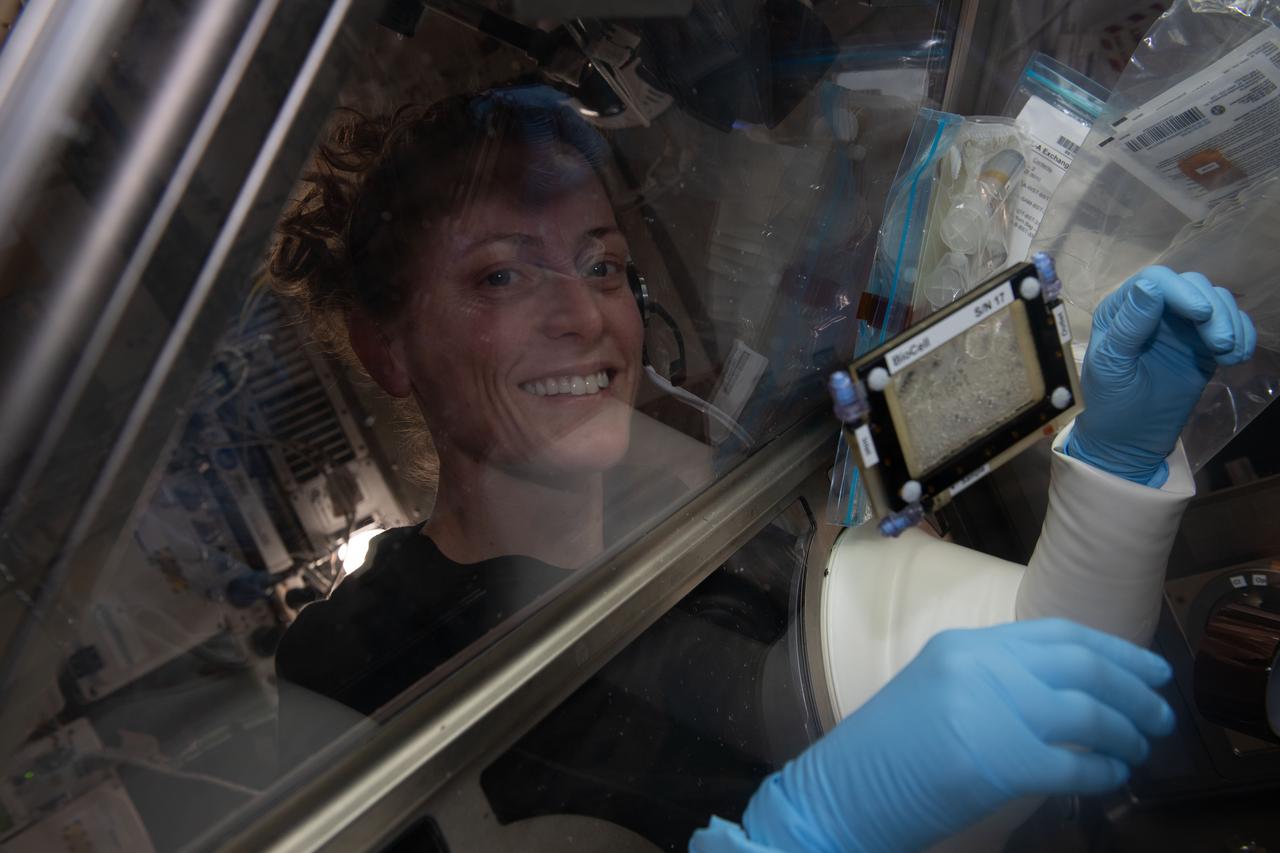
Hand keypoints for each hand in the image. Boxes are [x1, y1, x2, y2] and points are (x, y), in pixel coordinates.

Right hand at [692, 620, 1174, 852]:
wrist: (838, 793)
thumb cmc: (888, 754)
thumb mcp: (941, 696)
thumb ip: (994, 683)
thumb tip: (1069, 696)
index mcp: (964, 646)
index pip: (1056, 633)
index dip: (1114, 650)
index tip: (1151, 669)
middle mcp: (977, 665)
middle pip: (1080, 665)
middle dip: (1134, 689)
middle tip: (1161, 714)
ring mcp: (985, 710)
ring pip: (1085, 711)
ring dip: (1125, 731)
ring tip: (1141, 749)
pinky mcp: (994, 760)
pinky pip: (1072, 762)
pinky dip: (1102, 771)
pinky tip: (1112, 777)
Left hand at [1068, 267, 1254, 485]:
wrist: (1130, 439)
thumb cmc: (1110, 402)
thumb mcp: (1111, 364)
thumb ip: (1129, 325)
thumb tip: (1150, 285)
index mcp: (1122, 309)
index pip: (1155, 280)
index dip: (1182, 291)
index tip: (1201, 315)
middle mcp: (1153, 310)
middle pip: (1193, 286)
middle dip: (1213, 310)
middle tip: (1221, 345)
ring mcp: (1181, 326)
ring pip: (1216, 301)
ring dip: (1230, 323)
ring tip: (1229, 356)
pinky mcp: (1204, 344)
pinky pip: (1231, 324)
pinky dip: (1243, 334)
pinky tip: (1238, 357)